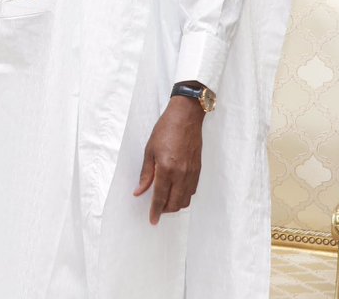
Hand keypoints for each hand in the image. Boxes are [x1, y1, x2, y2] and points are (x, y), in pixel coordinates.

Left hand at [133, 94, 205, 224]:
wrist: (186, 118)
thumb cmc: (164, 130)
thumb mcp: (149, 151)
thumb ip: (146, 174)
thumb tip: (139, 192)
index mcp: (167, 169)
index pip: (160, 197)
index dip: (156, 211)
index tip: (152, 220)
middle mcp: (182, 174)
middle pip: (175, 203)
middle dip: (165, 210)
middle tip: (156, 210)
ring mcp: (192, 173)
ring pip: (185, 199)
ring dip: (175, 205)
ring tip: (165, 202)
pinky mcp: (198, 170)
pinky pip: (192, 191)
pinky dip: (184, 196)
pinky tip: (176, 192)